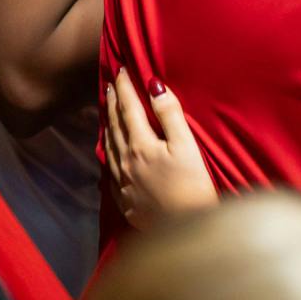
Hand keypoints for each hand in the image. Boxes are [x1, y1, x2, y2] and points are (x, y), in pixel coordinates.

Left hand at [103, 67, 217, 229]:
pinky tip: (110, 151)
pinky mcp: (125, 199)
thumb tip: (154, 86)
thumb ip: (169, 115)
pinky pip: (109, 169)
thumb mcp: (186, 146)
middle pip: (115, 125)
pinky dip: (108, 152)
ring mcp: (122, 182)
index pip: (129, 109)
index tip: (121, 69)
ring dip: (107, 124)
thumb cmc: (193, 185)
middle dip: (113, 102)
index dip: (124, 87)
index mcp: (140, 145)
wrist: (185, 230)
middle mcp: (125, 162)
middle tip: (110, 84)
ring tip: (107, 110)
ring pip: (108, 146)